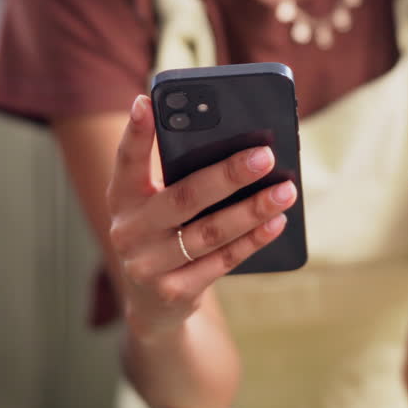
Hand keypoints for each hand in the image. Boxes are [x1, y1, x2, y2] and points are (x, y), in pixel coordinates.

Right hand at [105, 95, 296, 336]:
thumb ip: (178, 175)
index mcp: (121, 198)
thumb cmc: (163, 233)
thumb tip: (237, 145)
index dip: (136, 132)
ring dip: (252, 210)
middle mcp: (129, 231)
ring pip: (209, 232)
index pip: (127, 160)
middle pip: (184, 198)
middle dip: (228, 175)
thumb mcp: (155, 204)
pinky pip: (221, 262)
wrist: (152, 305)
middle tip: (265, 155)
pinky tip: (276, 223)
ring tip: (285, 190)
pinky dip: (252, 240)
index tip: (148, 102)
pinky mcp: (174, 291)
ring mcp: (149, 265)